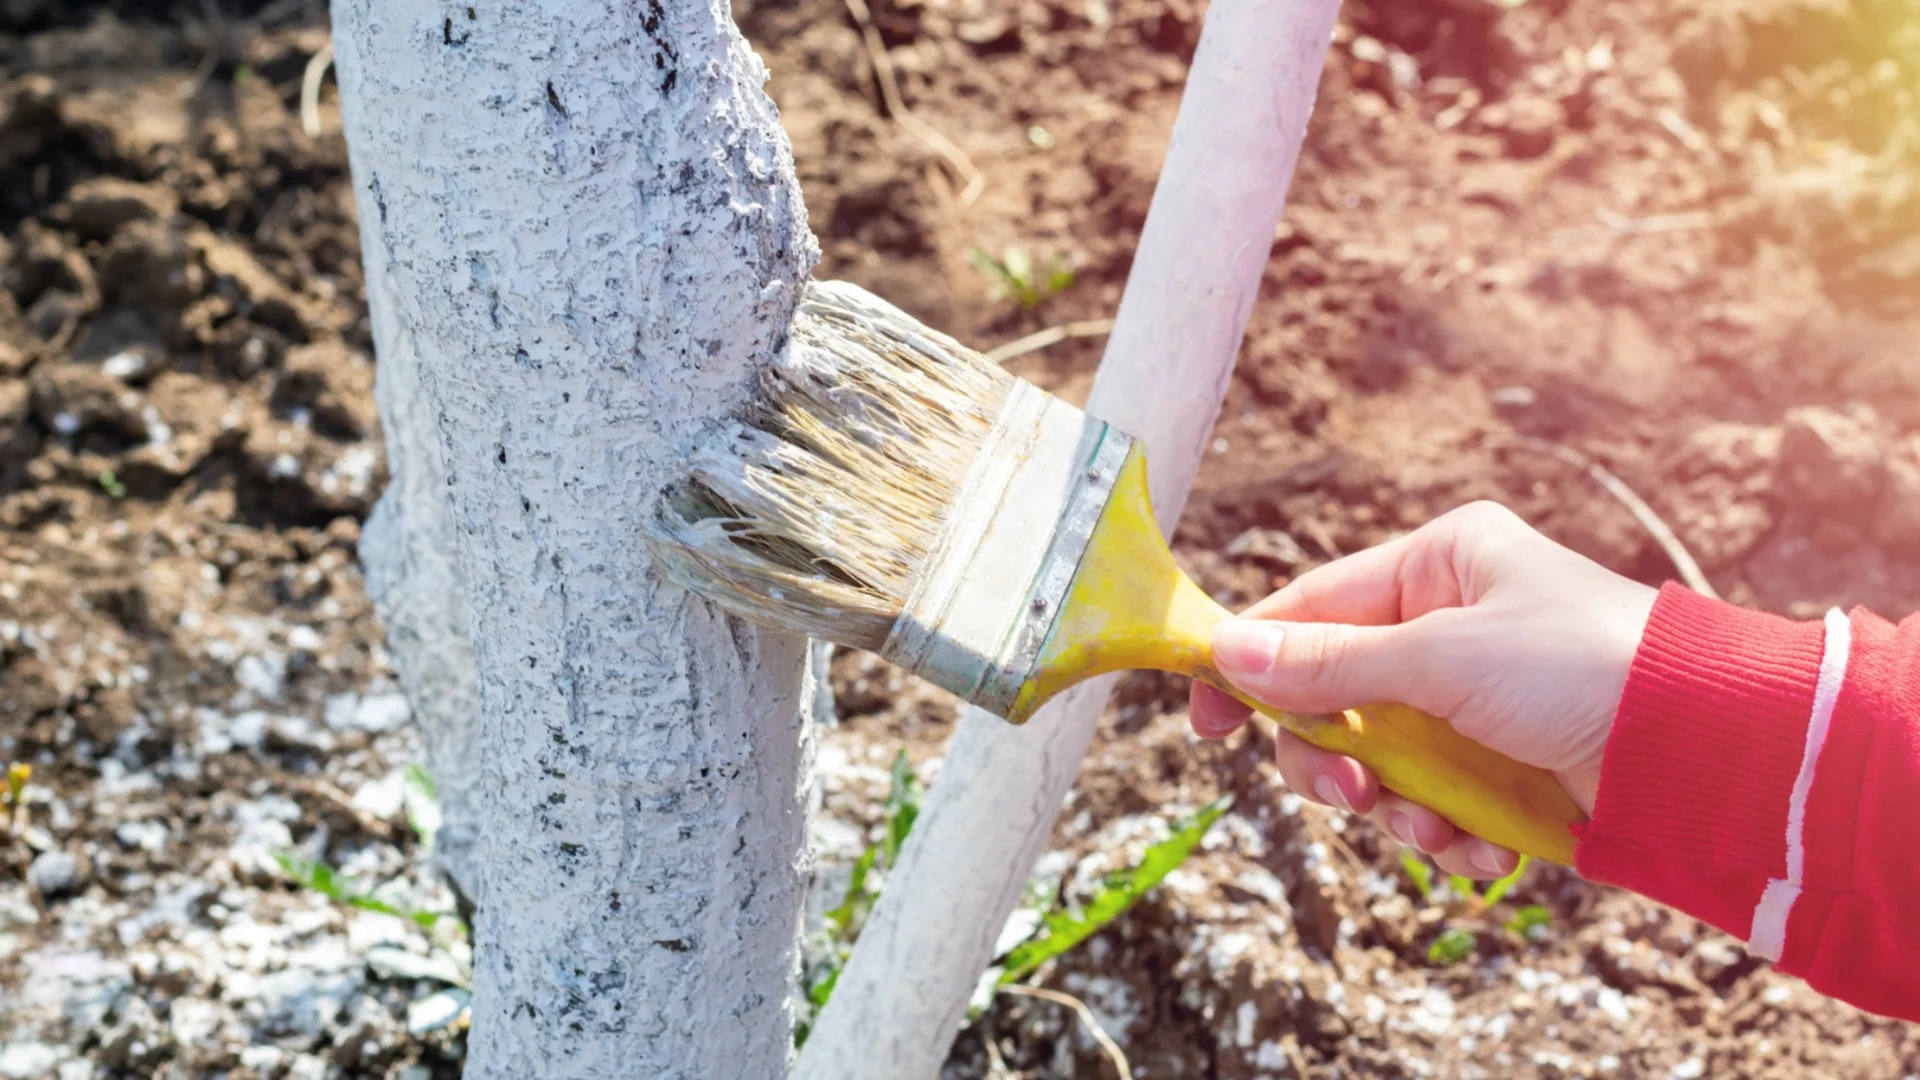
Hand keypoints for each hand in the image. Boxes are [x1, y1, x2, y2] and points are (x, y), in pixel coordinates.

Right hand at [1190, 502, 1656, 878]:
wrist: (1705, 750)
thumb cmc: (1582, 667)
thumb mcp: (1440, 659)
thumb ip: (1328, 666)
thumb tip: (1226, 654)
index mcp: (1437, 565)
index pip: (1310, 608)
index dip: (1252, 663)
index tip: (1206, 720)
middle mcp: (1449, 624)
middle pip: (1333, 699)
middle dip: (1336, 760)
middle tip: (1351, 794)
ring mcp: (1475, 698)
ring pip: (1378, 762)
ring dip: (1396, 807)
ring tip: (1436, 829)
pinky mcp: (1502, 762)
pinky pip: (1433, 801)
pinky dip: (1447, 834)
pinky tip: (1484, 850)